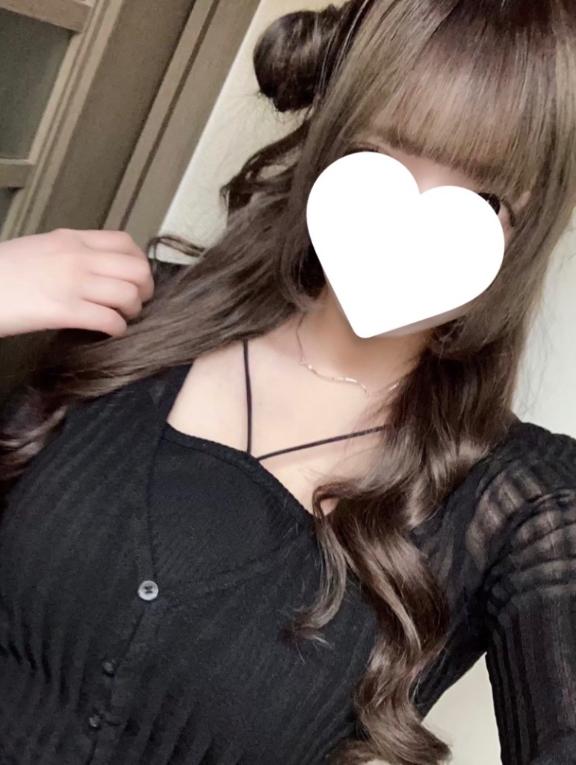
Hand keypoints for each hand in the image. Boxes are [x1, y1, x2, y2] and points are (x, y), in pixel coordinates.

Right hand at [0, 228, 154, 337]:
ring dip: (132, 311)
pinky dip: (117, 329)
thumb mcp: (39, 250)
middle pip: (137, 269)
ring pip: (129, 294)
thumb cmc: (2, 273)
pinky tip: (108, 332)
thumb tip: (98, 269)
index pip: (125, 243)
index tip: (134, 279)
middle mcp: (77, 256)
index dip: (139, 264)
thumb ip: (71, 253)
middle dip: (144, 290)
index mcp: (71, 238)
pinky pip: (110, 319)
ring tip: (121, 318)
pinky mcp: (64, 310)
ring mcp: (72, 282)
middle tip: (136, 303)